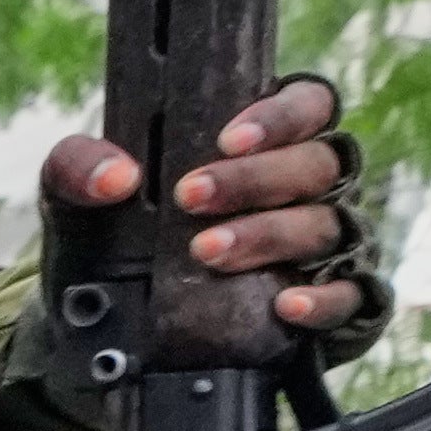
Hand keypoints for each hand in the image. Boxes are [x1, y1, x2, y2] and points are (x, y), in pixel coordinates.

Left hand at [44, 72, 378, 335]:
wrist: (103, 326)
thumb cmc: (110, 237)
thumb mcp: (79, 196)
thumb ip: (79, 167)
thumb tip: (116, 177)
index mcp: (272, 141)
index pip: (309, 105)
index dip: (280, 116)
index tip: (227, 139)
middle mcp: (310, 188)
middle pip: (316, 166)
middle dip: (254, 179)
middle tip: (191, 197)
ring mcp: (326, 245)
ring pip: (326, 226)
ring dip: (269, 235)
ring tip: (206, 251)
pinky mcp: (329, 303)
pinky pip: (351, 298)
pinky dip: (324, 300)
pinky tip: (286, 303)